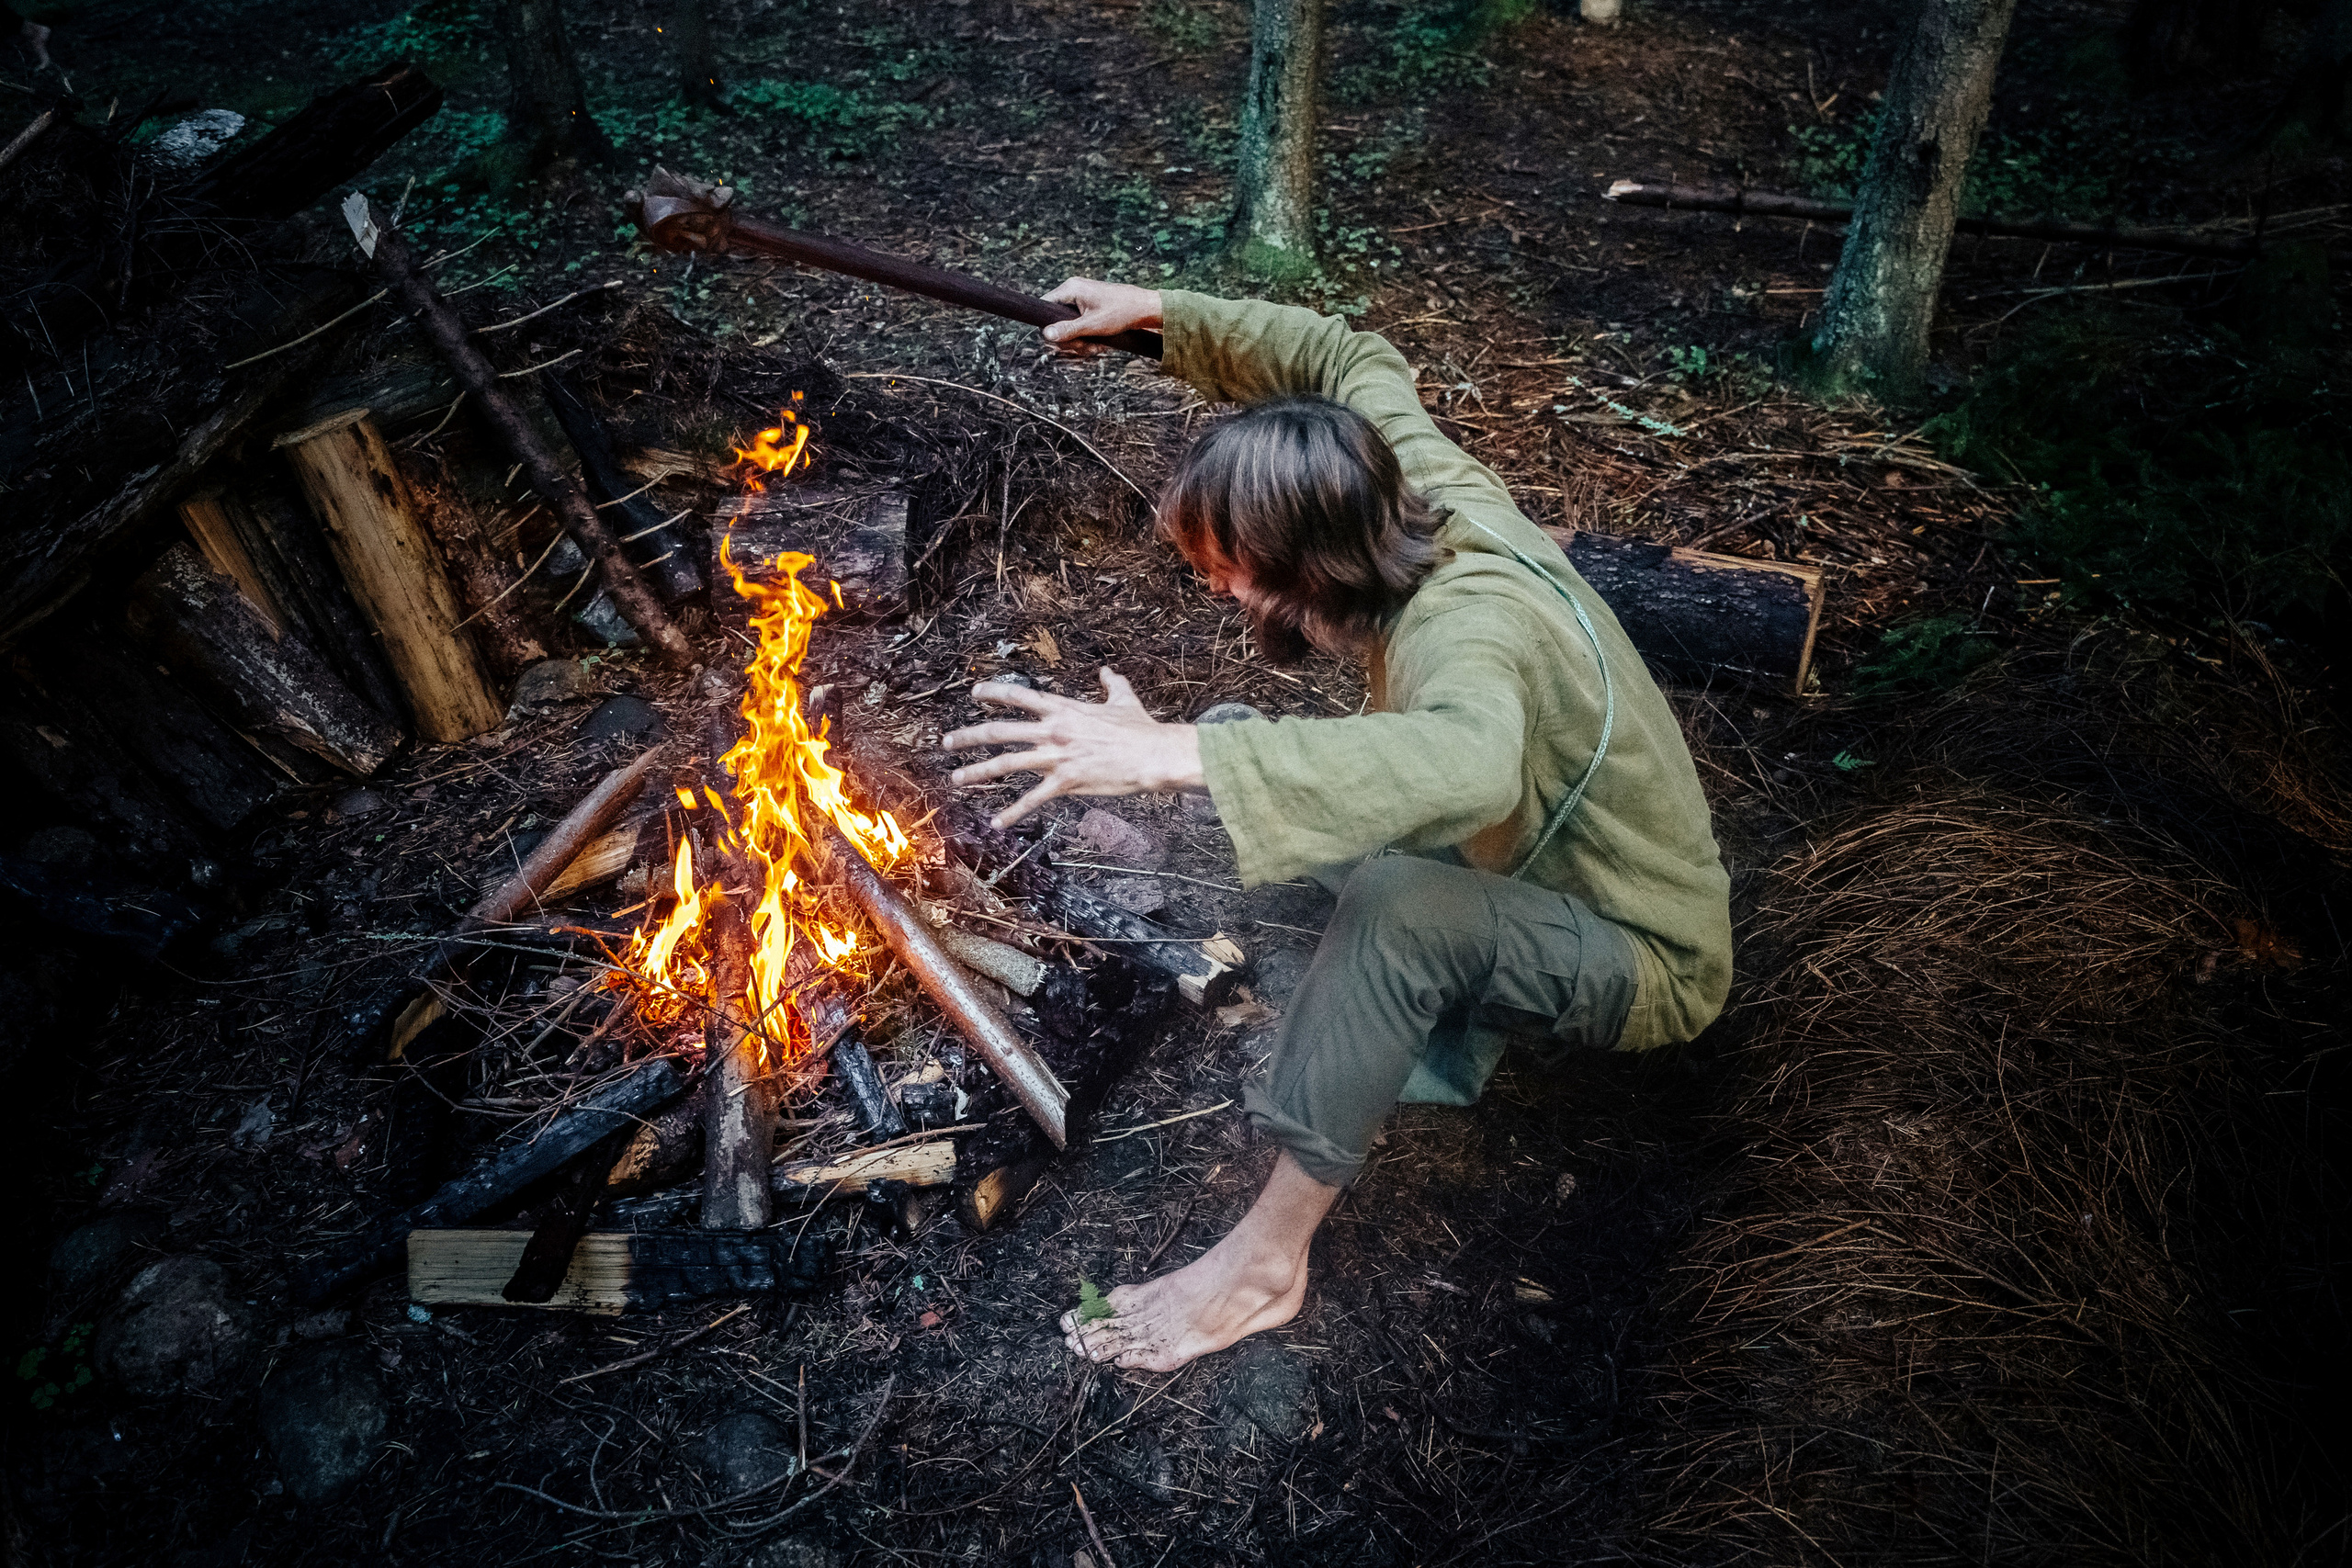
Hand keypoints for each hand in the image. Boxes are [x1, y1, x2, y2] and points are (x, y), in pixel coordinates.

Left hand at [942, 668, 1202, 828]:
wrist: (1153, 755)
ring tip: (957, 778)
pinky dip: (1012, 812)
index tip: (975, 693)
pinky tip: (996, 822)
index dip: (994, 693)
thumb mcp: (1124, 700)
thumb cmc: (1140, 729)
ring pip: (1006, 764)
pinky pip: (1032, 799)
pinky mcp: (1065, 783)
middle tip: (946, 742)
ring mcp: (1056, 757)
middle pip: (1000, 731)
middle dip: (969, 736)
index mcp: (1063, 709)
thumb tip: (1107, 671)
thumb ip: (1112, 684)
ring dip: (978, 772)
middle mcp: (1053, 731)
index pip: (1020, 696)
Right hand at [1041, 278, 1161, 356]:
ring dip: (1080, 342)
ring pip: (1069, 327)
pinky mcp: (1089, 308)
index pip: (1044, 306)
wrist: (1145, 308)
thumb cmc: (1122, 312)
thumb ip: (1068, 330)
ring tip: (1095, 348)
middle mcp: (1074, 291)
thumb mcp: (1092, 325)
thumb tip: (1045, 335)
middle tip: (1083, 349)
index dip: (1049, 327)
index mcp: (1071, 289)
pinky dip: (1087, 338)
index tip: (1061, 342)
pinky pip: (1080, 326)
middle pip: (1056, 321)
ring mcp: (1082, 300)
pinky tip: (1099, 344)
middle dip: (1069, 340)